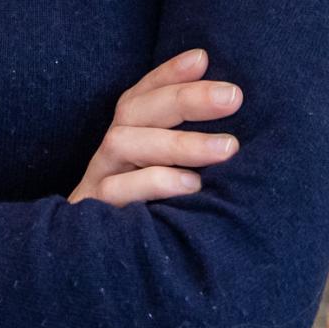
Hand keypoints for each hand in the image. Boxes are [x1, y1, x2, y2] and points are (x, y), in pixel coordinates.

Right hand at [68, 48, 244, 205]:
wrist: (95, 270)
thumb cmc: (147, 217)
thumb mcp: (166, 177)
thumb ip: (187, 148)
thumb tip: (232, 110)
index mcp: (126, 139)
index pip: (141, 95)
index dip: (167, 74)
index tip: (203, 58)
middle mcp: (109, 155)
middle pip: (135, 111)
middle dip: (185, 99)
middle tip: (234, 97)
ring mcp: (98, 182)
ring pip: (125, 144)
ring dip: (178, 143)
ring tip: (227, 148)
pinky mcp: (94, 215)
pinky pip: (116, 192)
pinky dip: (155, 183)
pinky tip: (192, 186)